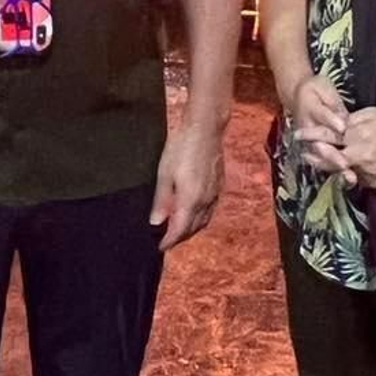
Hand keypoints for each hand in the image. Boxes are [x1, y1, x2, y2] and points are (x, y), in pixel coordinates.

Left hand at [150, 118, 224, 251]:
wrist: (205, 128)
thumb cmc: (182, 147)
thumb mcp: (164, 173)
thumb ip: (161, 201)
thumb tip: (155, 223)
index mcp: (191, 200)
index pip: (180, 230)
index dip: (169, 241)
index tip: (159, 247)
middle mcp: (206, 201)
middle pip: (193, 229)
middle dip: (179, 238)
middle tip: (165, 240)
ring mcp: (215, 193)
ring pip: (204, 221)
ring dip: (191, 230)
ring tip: (177, 230)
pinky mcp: (219, 185)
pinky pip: (210, 210)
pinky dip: (200, 218)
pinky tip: (192, 213)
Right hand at [289, 74, 353, 182]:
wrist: (296, 95)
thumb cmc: (314, 89)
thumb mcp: (322, 87)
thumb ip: (332, 102)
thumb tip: (343, 117)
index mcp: (310, 107)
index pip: (321, 115)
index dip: (331, 120)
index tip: (342, 127)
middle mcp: (307, 127)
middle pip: (319, 143)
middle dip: (332, 154)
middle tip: (344, 162)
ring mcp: (308, 139)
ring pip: (321, 155)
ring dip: (334, 166)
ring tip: (349, 175)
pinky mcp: (313, 147)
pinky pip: (322, 160)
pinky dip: (335, 170)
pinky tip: (350, 177)